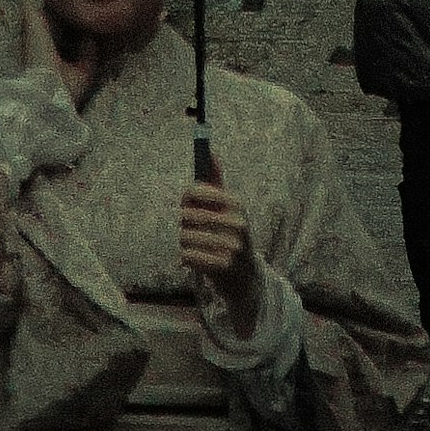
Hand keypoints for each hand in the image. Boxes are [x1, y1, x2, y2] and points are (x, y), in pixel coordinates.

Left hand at [177, 158, 265, 337]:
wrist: (246, 278)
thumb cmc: (231, 235)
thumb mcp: (228, 208)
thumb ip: (217, 181)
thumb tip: (211, 152)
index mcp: (238, 204)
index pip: (198, 190)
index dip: (187, 197)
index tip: (187, 204)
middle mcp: (238, 224)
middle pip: (188, 215)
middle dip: (184, 222)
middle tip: (189, 228)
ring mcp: (232, 247)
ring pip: (186, 237)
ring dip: (183, 242)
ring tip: (191, 245)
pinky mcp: (223, 268)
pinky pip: (188, 256)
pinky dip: (185, 257)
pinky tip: (192, 259)